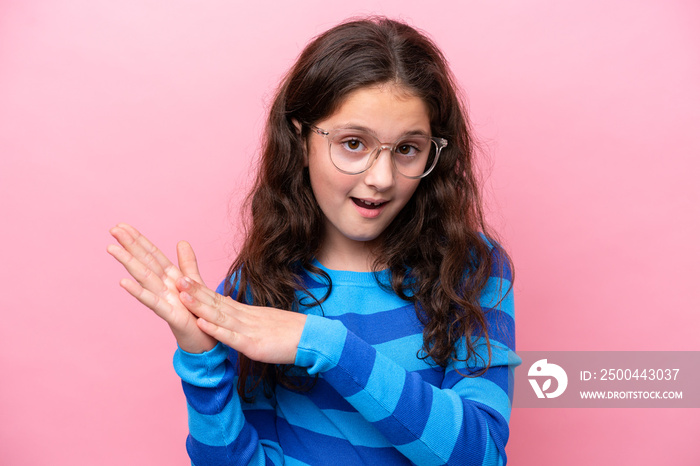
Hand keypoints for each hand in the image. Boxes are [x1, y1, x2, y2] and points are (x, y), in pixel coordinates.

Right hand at [107, 223, 216, 353]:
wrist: (206, 339)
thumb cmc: (197, 313)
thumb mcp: (195, 283)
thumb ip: (187, 264)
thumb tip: (181, 242)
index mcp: (170, 278)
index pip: (152, 255)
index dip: (139, 240)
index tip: (122, 226)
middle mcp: (163, 287)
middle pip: (145, 262)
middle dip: (130, 245)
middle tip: (112, 229)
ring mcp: (164, 300)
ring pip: (144, 278)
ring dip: (128, 263)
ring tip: (112, 248)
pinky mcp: (170, 315)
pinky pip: (153, 302)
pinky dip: (139, 292)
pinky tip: (123, 281)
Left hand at [176, 277, 306, 364]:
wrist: (311, 339)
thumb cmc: (288, 332)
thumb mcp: (262, 320)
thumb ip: (243, 314)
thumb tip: (226, 303)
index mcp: (245, 313)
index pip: (218, 299)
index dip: (199, 289)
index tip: (181, 278)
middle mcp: (244, 318)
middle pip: (215, 302)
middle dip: (194, 291)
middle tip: (175, 278)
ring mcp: (248, 330)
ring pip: (220, 316)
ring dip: (200, 306)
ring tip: (182, 296)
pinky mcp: (254, 345)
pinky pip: (232, 337)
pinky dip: (216, 331)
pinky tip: (203, 324)